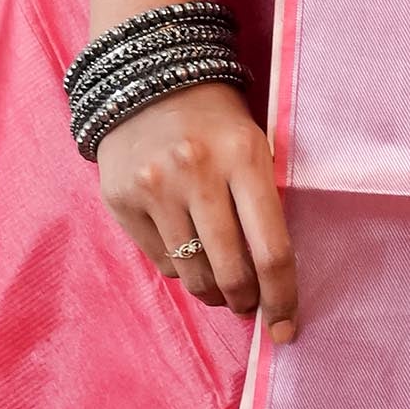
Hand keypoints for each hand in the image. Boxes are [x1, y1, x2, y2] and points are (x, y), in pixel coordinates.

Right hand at [97, 80, 297, 338]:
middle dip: (247, 301)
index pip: (272, 251)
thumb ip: (264, 205)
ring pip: (193, 276)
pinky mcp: (122, 200)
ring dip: (214, 293)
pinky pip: (162, 263)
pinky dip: (182, 270)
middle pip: (231, 273)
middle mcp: (196, 173)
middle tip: (251, 304)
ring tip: (222, 286)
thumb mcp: (254, 146)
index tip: (286, 328)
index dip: (283, 298)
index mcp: (244, 157)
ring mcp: (154, 188)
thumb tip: (274, 282)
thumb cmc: (216, 122)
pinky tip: (188, 251)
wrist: (146, 80)